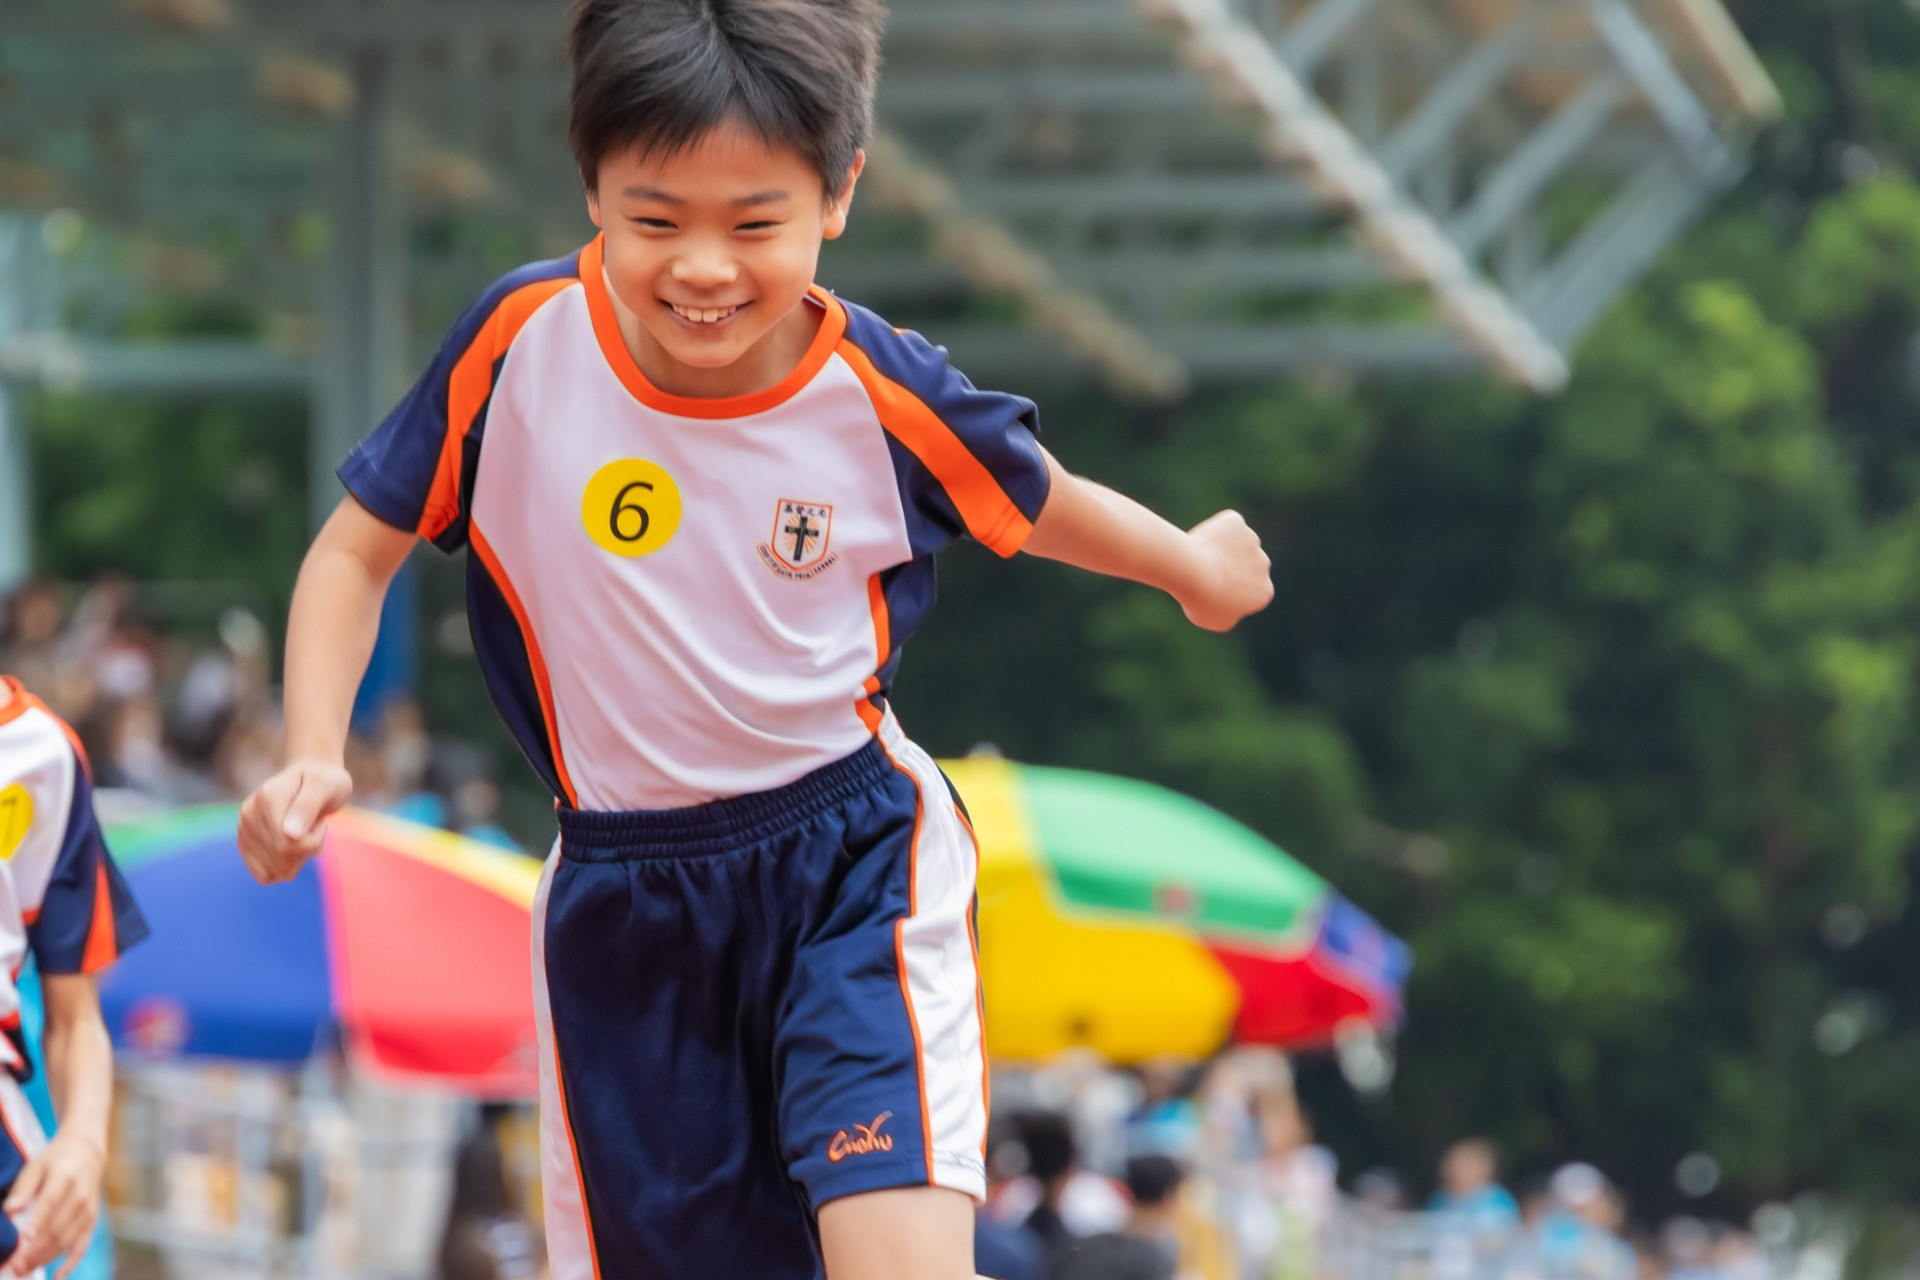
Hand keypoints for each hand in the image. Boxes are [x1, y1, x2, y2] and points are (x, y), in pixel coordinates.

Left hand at [2, 1131, 103, 1279]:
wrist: (87, 1154)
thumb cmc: (55, 1162)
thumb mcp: (36, 1166)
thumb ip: (23, 1188)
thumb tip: (10, 1210)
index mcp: (65, 1177)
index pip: (51, 1201)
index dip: (38, 1221)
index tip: (24, 1239)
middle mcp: (81, 1195)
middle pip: (57, 1227)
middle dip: (34, 1250)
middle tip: (12, 1266)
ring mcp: (88, 1210)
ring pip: (66, 1240)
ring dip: (44, 1258)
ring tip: (22, 1271)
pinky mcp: (92, 1221)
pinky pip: (82, 1246)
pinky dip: (71, 1263)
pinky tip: (58, 1276)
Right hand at [237, 759, 352, 884]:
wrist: (310, 780)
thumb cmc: (324, 782)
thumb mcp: (325, 786)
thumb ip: (308, 807)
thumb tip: (290, 834)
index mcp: (267, 798)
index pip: (290, 843)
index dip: (315, 838)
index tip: (319, 821)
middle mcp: (248, 815)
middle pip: (283, 860)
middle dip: (308, 849)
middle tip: (313, 827)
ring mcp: (243, 831)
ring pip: (275, 871)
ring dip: (298, 859)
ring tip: (302, 835)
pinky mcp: (244, 845)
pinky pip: (264, 875)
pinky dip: (283, 868)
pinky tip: (291, 849)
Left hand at [1177, 510, 1274, 630]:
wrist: (1193, 572)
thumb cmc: (1203, 601)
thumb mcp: (1217, 621)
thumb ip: (1231, 615)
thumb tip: (1231, 610)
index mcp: (1264, 591)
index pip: (1249, 590)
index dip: (1229, 590)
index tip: (1213, 593)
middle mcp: (1264, 565)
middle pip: (1246, 564)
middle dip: (1230, 567)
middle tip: (1205, 574)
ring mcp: (1252, 541)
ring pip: (1237, 543)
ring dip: (1223, 547)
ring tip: (1201, 558)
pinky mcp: (1237, 523)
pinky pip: (1227, 524)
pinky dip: (1217, 529)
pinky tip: (1204, 540)